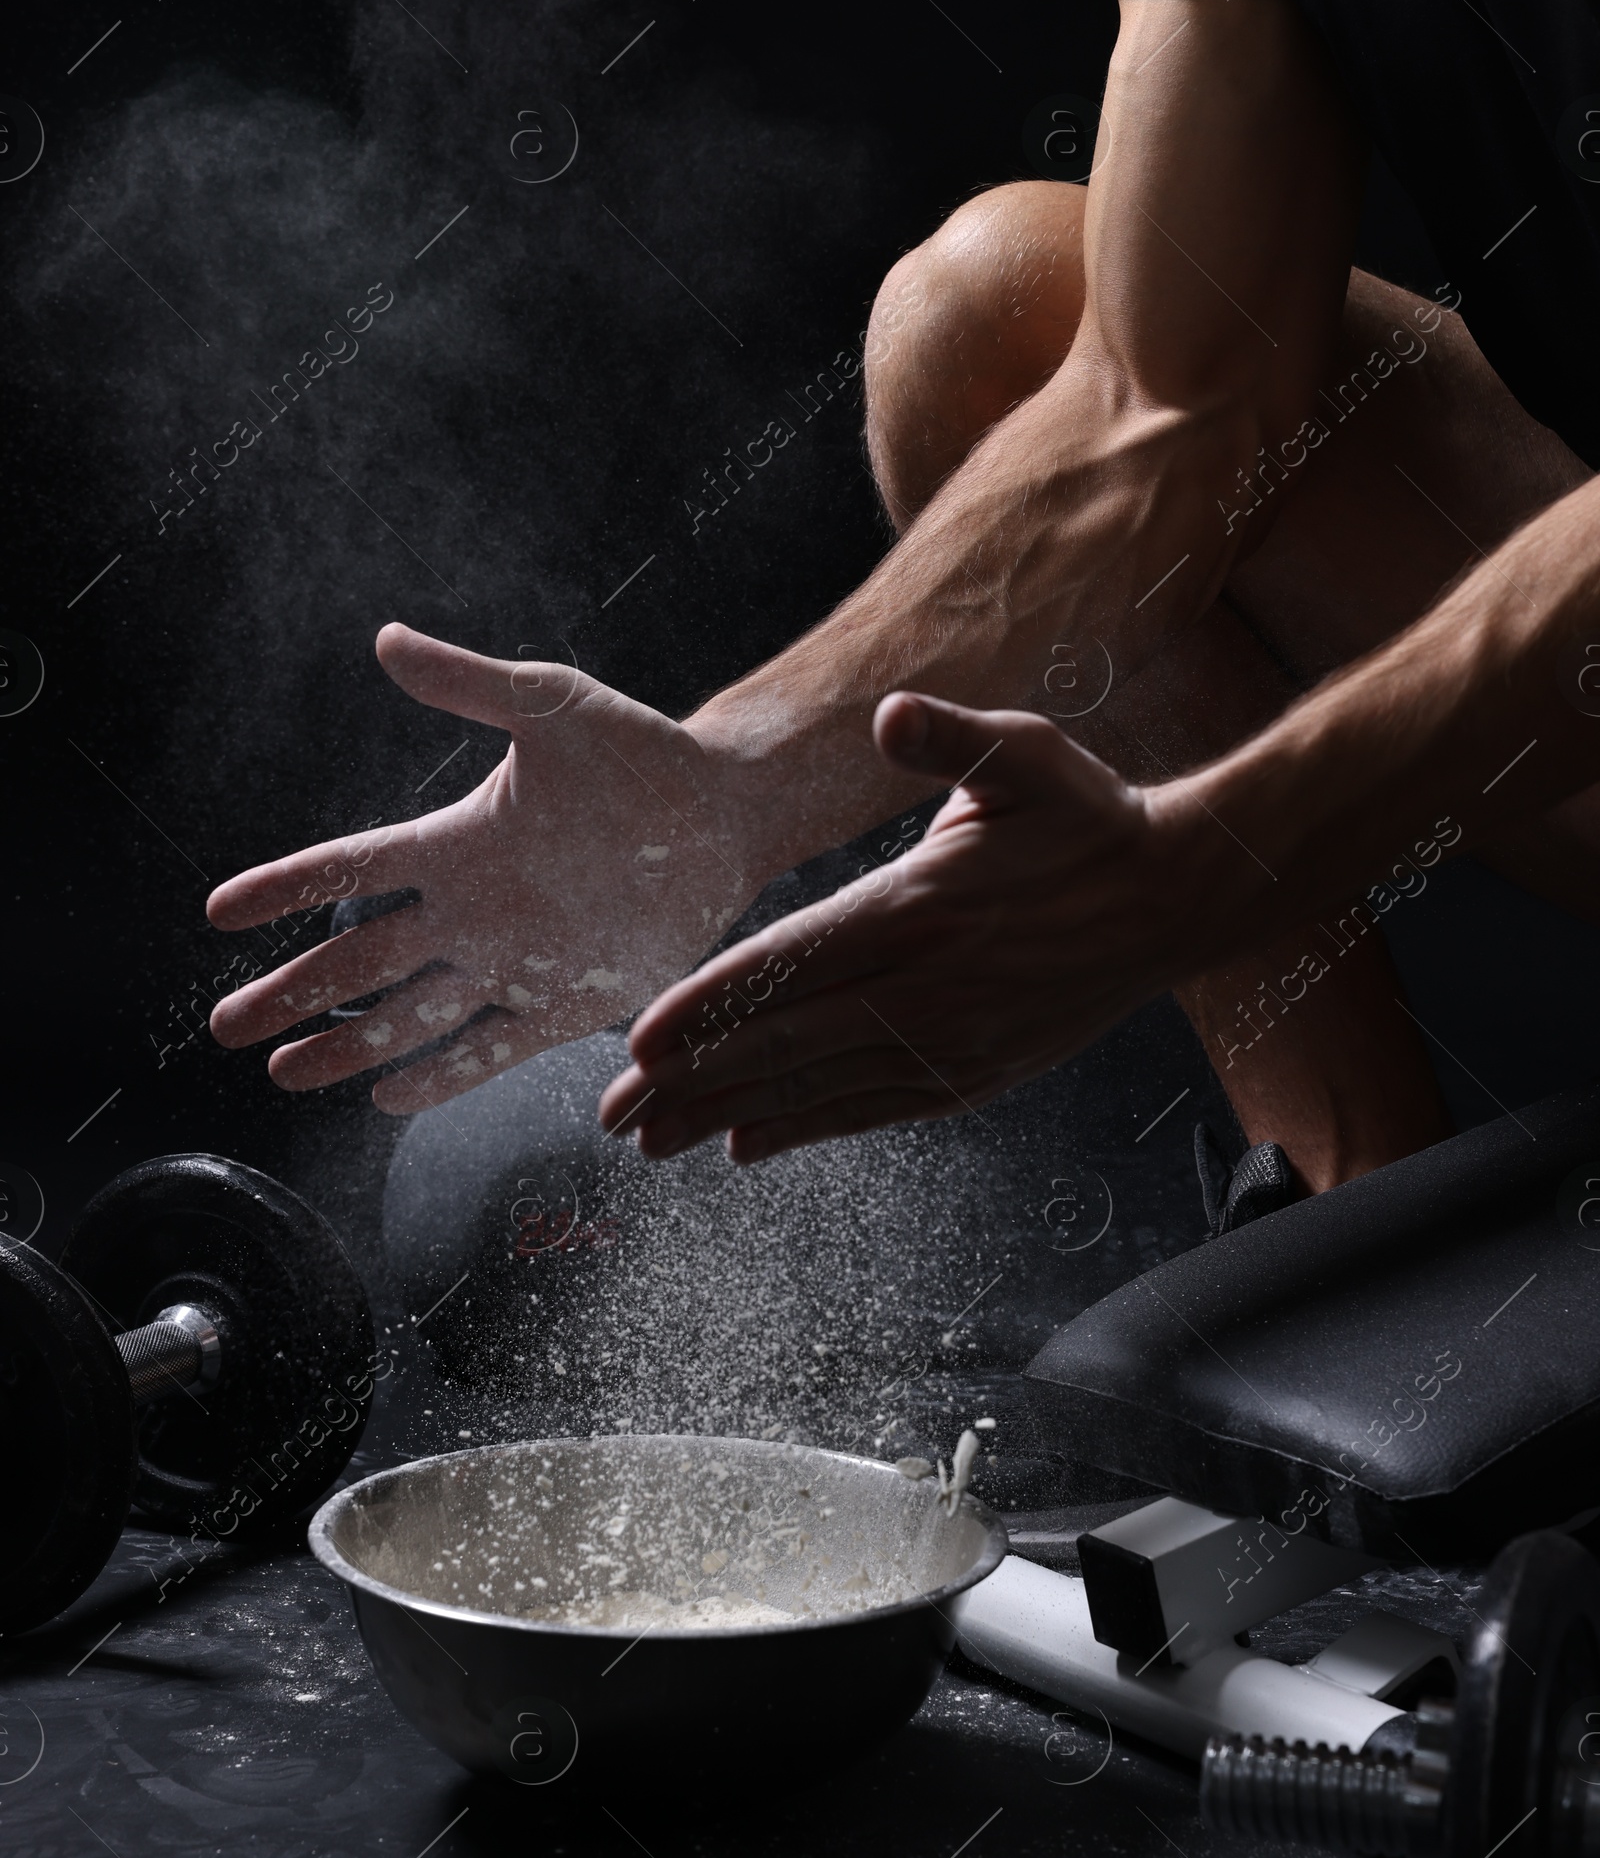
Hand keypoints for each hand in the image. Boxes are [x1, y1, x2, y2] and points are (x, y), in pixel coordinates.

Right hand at [207, 625, 759, 1111]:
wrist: (725, 813)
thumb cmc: (639, 751)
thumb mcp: (549, 706)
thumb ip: (469, 685)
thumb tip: (387, 641)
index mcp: (456, 841)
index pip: (348, 869)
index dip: (284, 890)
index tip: (218, 912)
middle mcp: (471, 910)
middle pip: (360, 960)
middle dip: (292, 993)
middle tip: (227, 1027)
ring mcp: (514, 962)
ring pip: (409, 1015)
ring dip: (347, 1046)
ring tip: (285, 1075)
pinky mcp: (565, 1005)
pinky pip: (489, 1048)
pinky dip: (440, 1074)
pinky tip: (386, 1097)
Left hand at [599, 692, 1224, 1162]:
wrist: (1177, 897)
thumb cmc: (1088, 817)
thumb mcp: (1025, 753)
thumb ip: (948, 736)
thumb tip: (891, 714)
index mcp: (917, 910)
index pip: (790, 965)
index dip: (709, 1008)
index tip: (638, 1043)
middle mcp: (926, 989)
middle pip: (784, 1043)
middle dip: (691, 1082)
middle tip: (613, 1117)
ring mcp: (951, 1042)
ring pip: (818, 1088)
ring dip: (729, 1116)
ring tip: (654, 1143)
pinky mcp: (974, 1074)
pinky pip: (872, 1109)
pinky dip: (807, 1127)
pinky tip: (749, 1141)